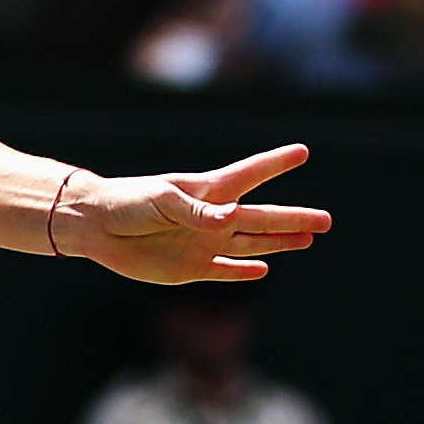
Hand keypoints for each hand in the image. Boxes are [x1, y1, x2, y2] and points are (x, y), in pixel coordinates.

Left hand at [63, 143, 330, 284]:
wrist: (96, 228)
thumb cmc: (128, 202)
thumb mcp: (162, 200)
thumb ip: (196, 211)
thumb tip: (231, 219)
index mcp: (207, 191)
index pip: (250, 176)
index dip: (276, 164)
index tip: (302, 152)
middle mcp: (212, 217)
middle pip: (262, 218)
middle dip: (294, 219)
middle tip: (327, 220)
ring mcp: (204, 244)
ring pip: (252, 244)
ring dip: (280, 243)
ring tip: (309, 240)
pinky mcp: (190, 269)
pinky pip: (224, 271)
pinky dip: (244, 272)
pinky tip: (265, 269)